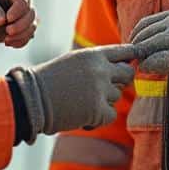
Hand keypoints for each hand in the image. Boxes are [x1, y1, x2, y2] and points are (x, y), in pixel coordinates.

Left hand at [0, 0, 37, 47]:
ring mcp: (25, 16)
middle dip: (21, 26)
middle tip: (8, 32)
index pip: (23, 0)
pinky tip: (8, 43)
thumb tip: (1, 21)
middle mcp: (24, 2)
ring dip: (21, 36)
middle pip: (31, 14)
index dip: (18, 11)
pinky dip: (20, 41)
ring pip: (31, 26)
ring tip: (6, 40)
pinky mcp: (22, 28)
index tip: (7, 19)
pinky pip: (27, 36)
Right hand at [9, 44, 137, 137]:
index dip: (132, 56)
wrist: (31, 99)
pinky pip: (111, 115)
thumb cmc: (49, 81)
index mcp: (93, 54)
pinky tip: (81, 115)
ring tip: (80, 102)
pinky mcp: (98, 110)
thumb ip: (96, 63)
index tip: (137, 58)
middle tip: (102, 89)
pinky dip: (98, 118)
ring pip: (116, 96)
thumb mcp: (73, 62)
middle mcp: (100, 69)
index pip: (124, 51)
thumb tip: (122, 67)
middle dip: (120, 81)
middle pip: (128, 73)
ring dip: (103, 101)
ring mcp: (100, 89)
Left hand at [129, 10, 168, 92]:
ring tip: (144, 66)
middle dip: (137, 49)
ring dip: (141, 59)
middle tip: (136, 61)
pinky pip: (153, 61)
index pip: (146, 23)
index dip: (136, 37)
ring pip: (146, 47)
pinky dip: (147, 67)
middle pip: (144, 35)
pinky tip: (149, 71)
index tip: (136, 49)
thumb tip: (145, 45)